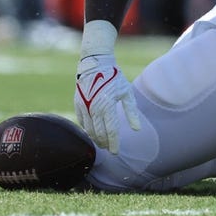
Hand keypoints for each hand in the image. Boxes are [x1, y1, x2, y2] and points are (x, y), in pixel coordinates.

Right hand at [74, 20, 139, 153]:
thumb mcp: (126, 92)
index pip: (111, 131)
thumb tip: (137, 129)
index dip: (114, 143)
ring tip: (102, 143)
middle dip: (104, 143)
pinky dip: (87, 129)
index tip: (116, 152)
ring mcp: (84, 106)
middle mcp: (94, 108)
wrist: (95, 63)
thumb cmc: (115, 77)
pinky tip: (92, 133)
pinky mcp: (78, 103)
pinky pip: (81, 121)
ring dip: (95, 138)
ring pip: (88, 129)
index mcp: (108, 105)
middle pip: (99, 133)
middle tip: (110, 149)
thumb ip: (131, 111)